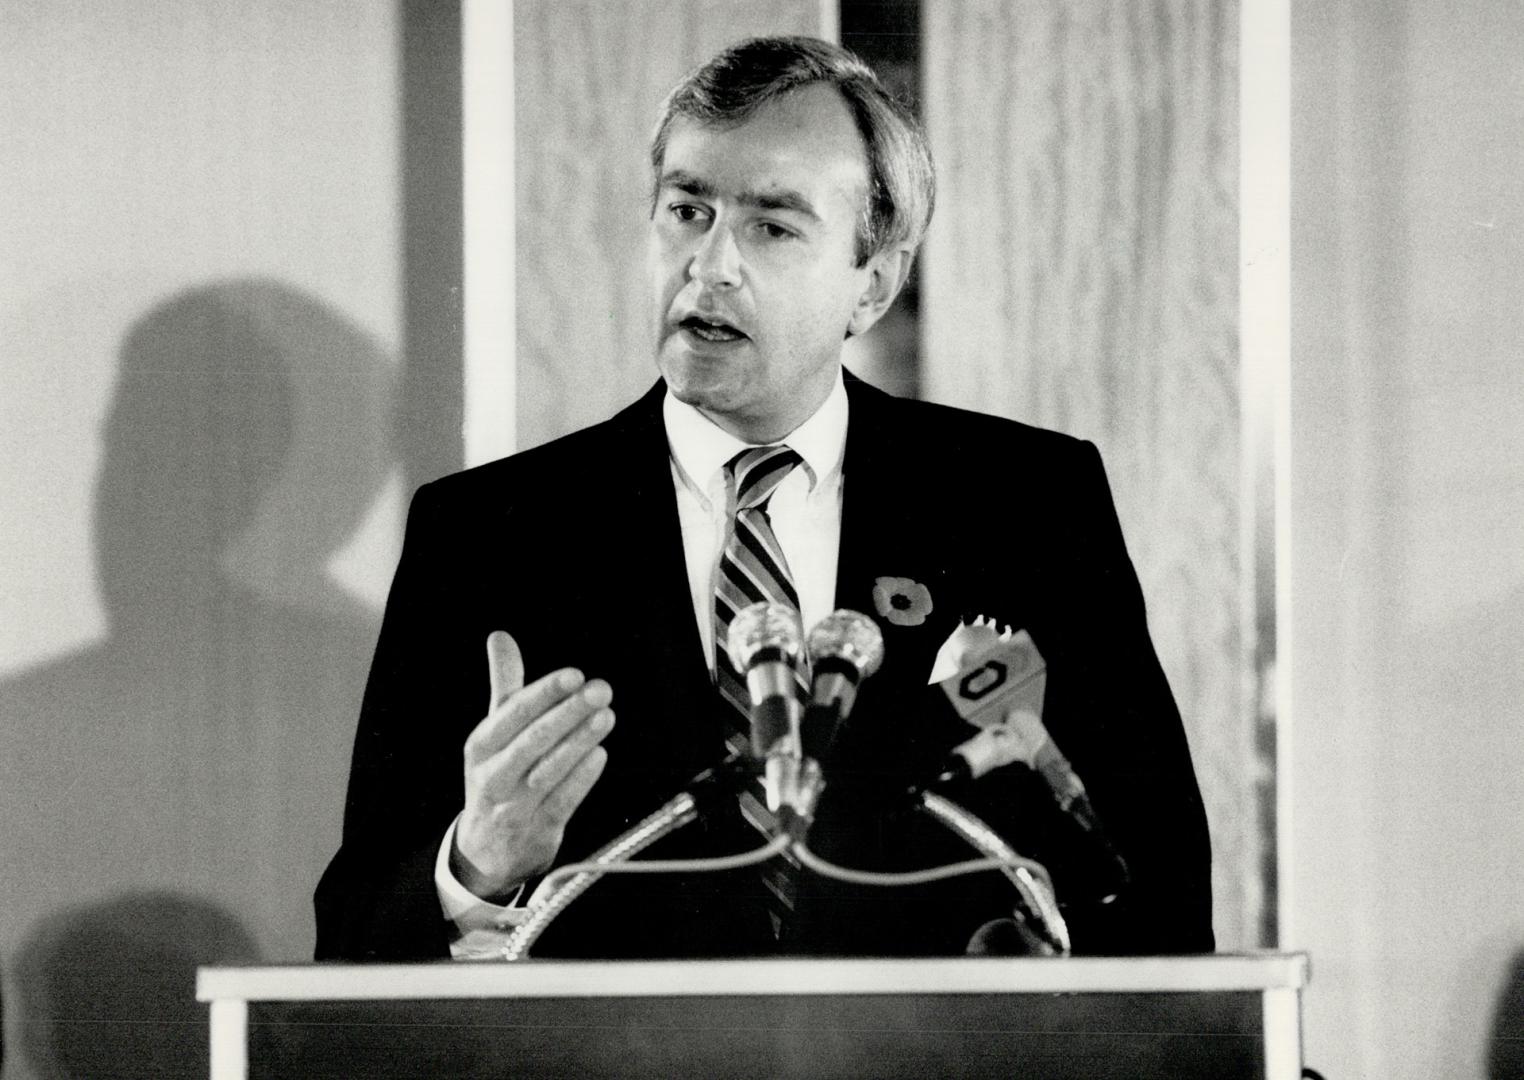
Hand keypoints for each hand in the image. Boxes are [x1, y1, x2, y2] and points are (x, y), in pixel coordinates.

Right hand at [450, 630, 613, 900]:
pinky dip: (581, 779)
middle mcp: (494, 775)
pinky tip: (599, 755)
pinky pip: (561, 802)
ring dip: (579, 742)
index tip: (574, 675)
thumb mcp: (493, 731)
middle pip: (532, 741)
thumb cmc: (497, 775)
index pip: (512, 714)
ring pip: (548, 771)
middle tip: (599, 690)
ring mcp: (515, 805)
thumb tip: (500, 636)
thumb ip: (504, 684)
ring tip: (605, 716)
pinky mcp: (539, 829)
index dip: (544, 694)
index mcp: (482, 745)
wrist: (485, 849)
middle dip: (567, 713)